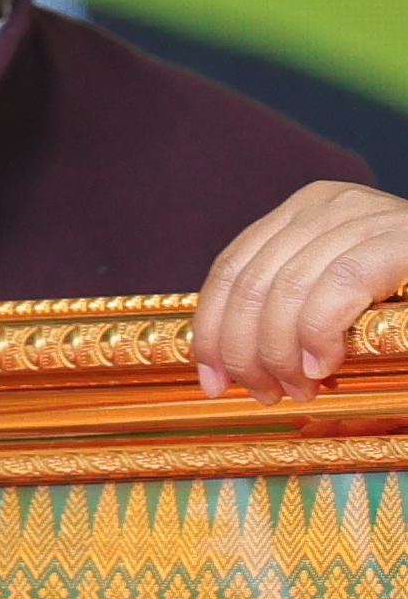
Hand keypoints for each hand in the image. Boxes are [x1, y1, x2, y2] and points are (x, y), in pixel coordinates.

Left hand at [199, 181, 407, 396]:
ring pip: (286, 289)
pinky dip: (318, 333)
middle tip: (262, 394)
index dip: (211, 330)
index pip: (231, 270)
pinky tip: (325, 366)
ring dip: (280, 353)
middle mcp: (332, 203)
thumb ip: (293, 309)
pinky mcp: (402, 239)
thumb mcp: (342, 299)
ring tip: (297, 390)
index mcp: (308, 212)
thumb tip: (221, 363)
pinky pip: (337, 285)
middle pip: (251, 282)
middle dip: (243, 351)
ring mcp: (370, 215)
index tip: (210, 381)